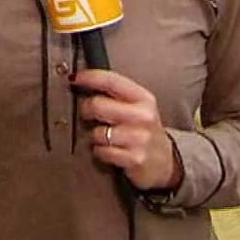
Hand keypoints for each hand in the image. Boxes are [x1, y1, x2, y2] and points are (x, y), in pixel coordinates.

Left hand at [71, 69, 182, 192]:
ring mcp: (139, 138)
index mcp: (143, 98)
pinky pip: (101, 152)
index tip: (74, 78)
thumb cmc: (142, 129)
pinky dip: (100, 152)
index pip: (111, 80)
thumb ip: (114, 93)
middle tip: (88, 114)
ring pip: (97, 132)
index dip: (89, 77)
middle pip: (98, 105)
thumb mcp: (137, 106)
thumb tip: (80, 80)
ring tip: (104, 137)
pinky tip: (109, 150)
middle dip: (86, 110)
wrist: (165, 161)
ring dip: (94, 136)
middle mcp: (143, 116)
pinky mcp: (134, 159)